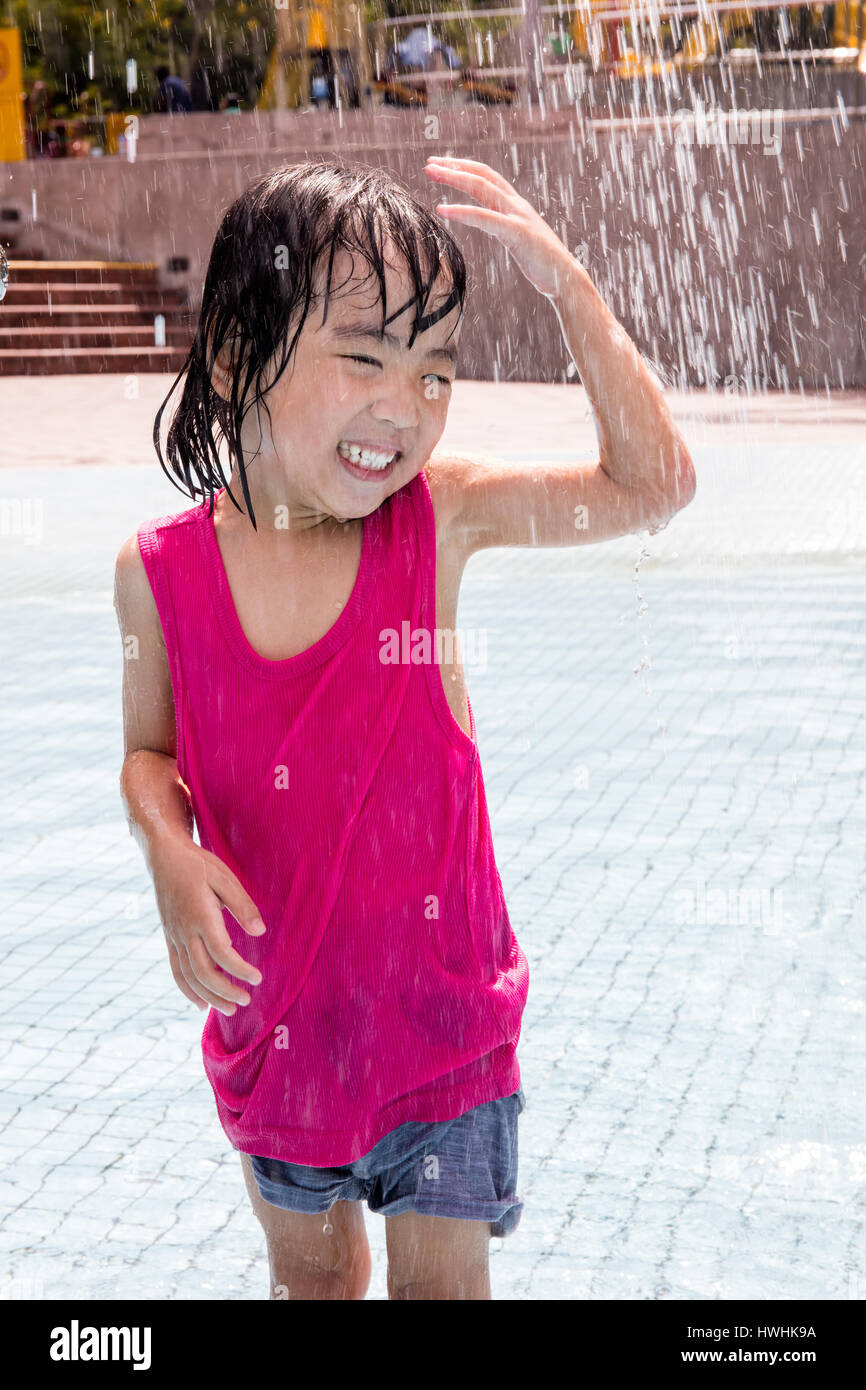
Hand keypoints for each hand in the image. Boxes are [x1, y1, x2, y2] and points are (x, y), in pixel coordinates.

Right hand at [150, 837, 265, 1015]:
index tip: (257, 978)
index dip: (239, 969)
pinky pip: (176, 970)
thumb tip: (259, 931)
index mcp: (200, 915)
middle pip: (203, 971)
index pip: (221, 952)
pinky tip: (200, 1003)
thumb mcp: (225, 877)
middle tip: (246, 1001)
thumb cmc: (198, 865)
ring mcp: (174, 936)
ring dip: (209, 996)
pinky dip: (187, 989)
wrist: (163, 856)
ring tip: (229, 1009)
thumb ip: (242, 905)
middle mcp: (184, 930)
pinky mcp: (169, 938)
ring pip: (189, 975)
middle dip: (225, 991)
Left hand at [424, 155, 577, 298]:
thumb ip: (503, 226)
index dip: (464, 168)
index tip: (442, 165)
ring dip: (454, 177)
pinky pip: (484, 218)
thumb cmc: (542, 263)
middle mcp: (516, 204)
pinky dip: (462, 211)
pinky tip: (442, 209)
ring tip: (430, 173)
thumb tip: (489, 224)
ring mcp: (518, 216)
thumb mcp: (518, 239)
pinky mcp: (517, 233)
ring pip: (482, 187)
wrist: (567, 279)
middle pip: (482, 175)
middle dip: (454, 166)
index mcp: (515, 205)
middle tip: (429, 163)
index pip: (487, 177)